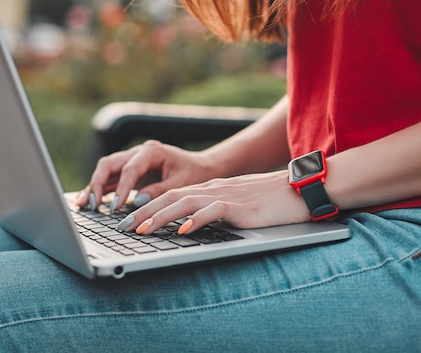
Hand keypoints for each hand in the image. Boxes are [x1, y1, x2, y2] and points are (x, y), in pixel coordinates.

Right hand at [75, 140, 218, 210]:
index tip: (115, 206)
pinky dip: (99, 189)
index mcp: (152, 151)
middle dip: (98, 183)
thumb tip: (137, 201)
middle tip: (93, 204)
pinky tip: (87, 202)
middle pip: (109, 163)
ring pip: (105, 170)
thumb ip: (160, 190)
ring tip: (84, 205)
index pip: (130, 168)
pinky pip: (110, 179)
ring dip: (93, 186)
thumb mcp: (182, 183)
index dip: (121, 188)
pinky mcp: (129, 172)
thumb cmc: (193, 174)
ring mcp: (131, 161)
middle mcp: (138, 152)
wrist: (199, 167)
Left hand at [122, 171, 310, 234]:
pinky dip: (196, 220)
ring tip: (143, 229)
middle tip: (123, 227)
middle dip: (143, 212)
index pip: (170, 196)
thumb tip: (189, 225)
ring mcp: (224, 196)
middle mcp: (211, 190)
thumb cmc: (267, 201)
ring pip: (185, 202)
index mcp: (208, 189)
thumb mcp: (233, 204)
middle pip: (170, 197)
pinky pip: (213, 211)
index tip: (128, 222)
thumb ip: (211, 211)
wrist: (297, 190)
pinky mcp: (239, 206)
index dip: (146, 207)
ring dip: (161, 216)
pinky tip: (183, 231)